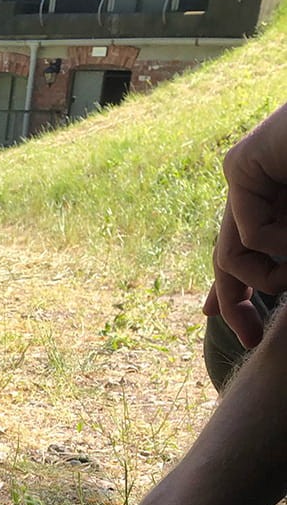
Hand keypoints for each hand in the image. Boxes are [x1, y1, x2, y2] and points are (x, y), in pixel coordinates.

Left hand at [205, 104, 286, 345]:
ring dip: (269, 278)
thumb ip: (286, 261)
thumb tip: (249, 299)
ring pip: (231, 256)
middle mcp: (253, 191)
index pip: (240, 255)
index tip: (238, 330)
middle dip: (234, 306)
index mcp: (273, 205)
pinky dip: (281, 246)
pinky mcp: (239, 165)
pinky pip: (250, 233)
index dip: (233, 294)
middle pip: (225, 261)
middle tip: (252, 340)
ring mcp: (242, 176)